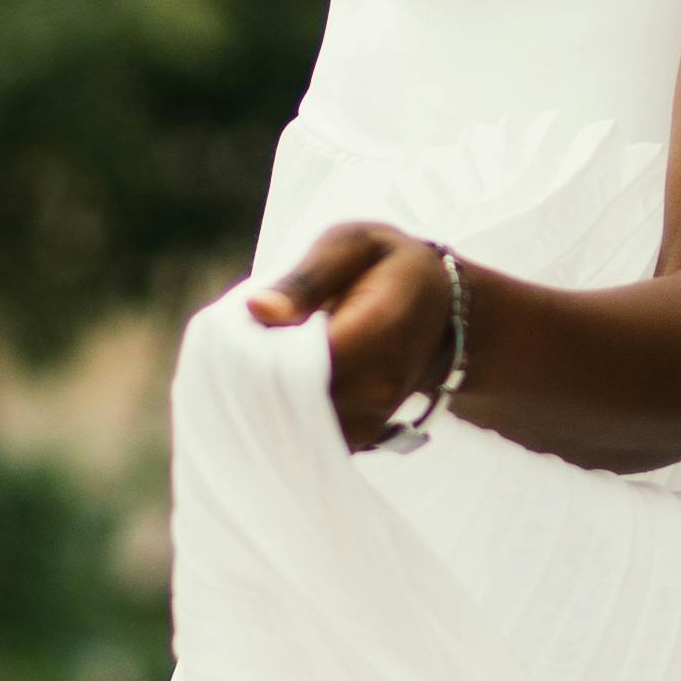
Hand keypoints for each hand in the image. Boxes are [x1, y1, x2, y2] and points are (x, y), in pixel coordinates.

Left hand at [250, 218, 460, 451]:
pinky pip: (307, 436)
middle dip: (258, 375)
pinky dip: (285, 414)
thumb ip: (306, 277)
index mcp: (381, 325)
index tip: (240, 331)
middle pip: (295, 398)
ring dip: (268, 396)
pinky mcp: (362, 436)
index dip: (260, 352)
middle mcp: (381, 382)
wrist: (441, 311)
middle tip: (245, 342)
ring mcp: (373, 416)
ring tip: (270, 356)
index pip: (303, 360)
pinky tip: (283, 380)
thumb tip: (257, 309)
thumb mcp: (352, 244)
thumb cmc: (387, 267)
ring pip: (296, 423)